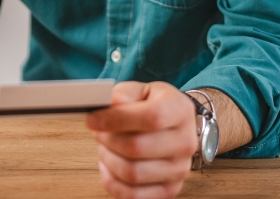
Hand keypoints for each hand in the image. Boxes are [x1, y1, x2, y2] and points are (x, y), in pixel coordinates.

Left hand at [86, 81, 197, 198]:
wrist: (174, 126)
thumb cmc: (154, 106)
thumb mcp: (141, 90)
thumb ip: (125, 94)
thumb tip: (113, 104)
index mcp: (181, 111)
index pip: (152, 118)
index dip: (117, 119)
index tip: (93, 119)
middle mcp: (186, 142)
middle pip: (137, 148)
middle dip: (108, 139)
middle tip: (98, 132)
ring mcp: (180, 169)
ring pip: (132, 173)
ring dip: (108, 159)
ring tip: (105, 146)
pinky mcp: (170, 189)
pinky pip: (133, 195)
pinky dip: (112, 182)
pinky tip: (108, 165)